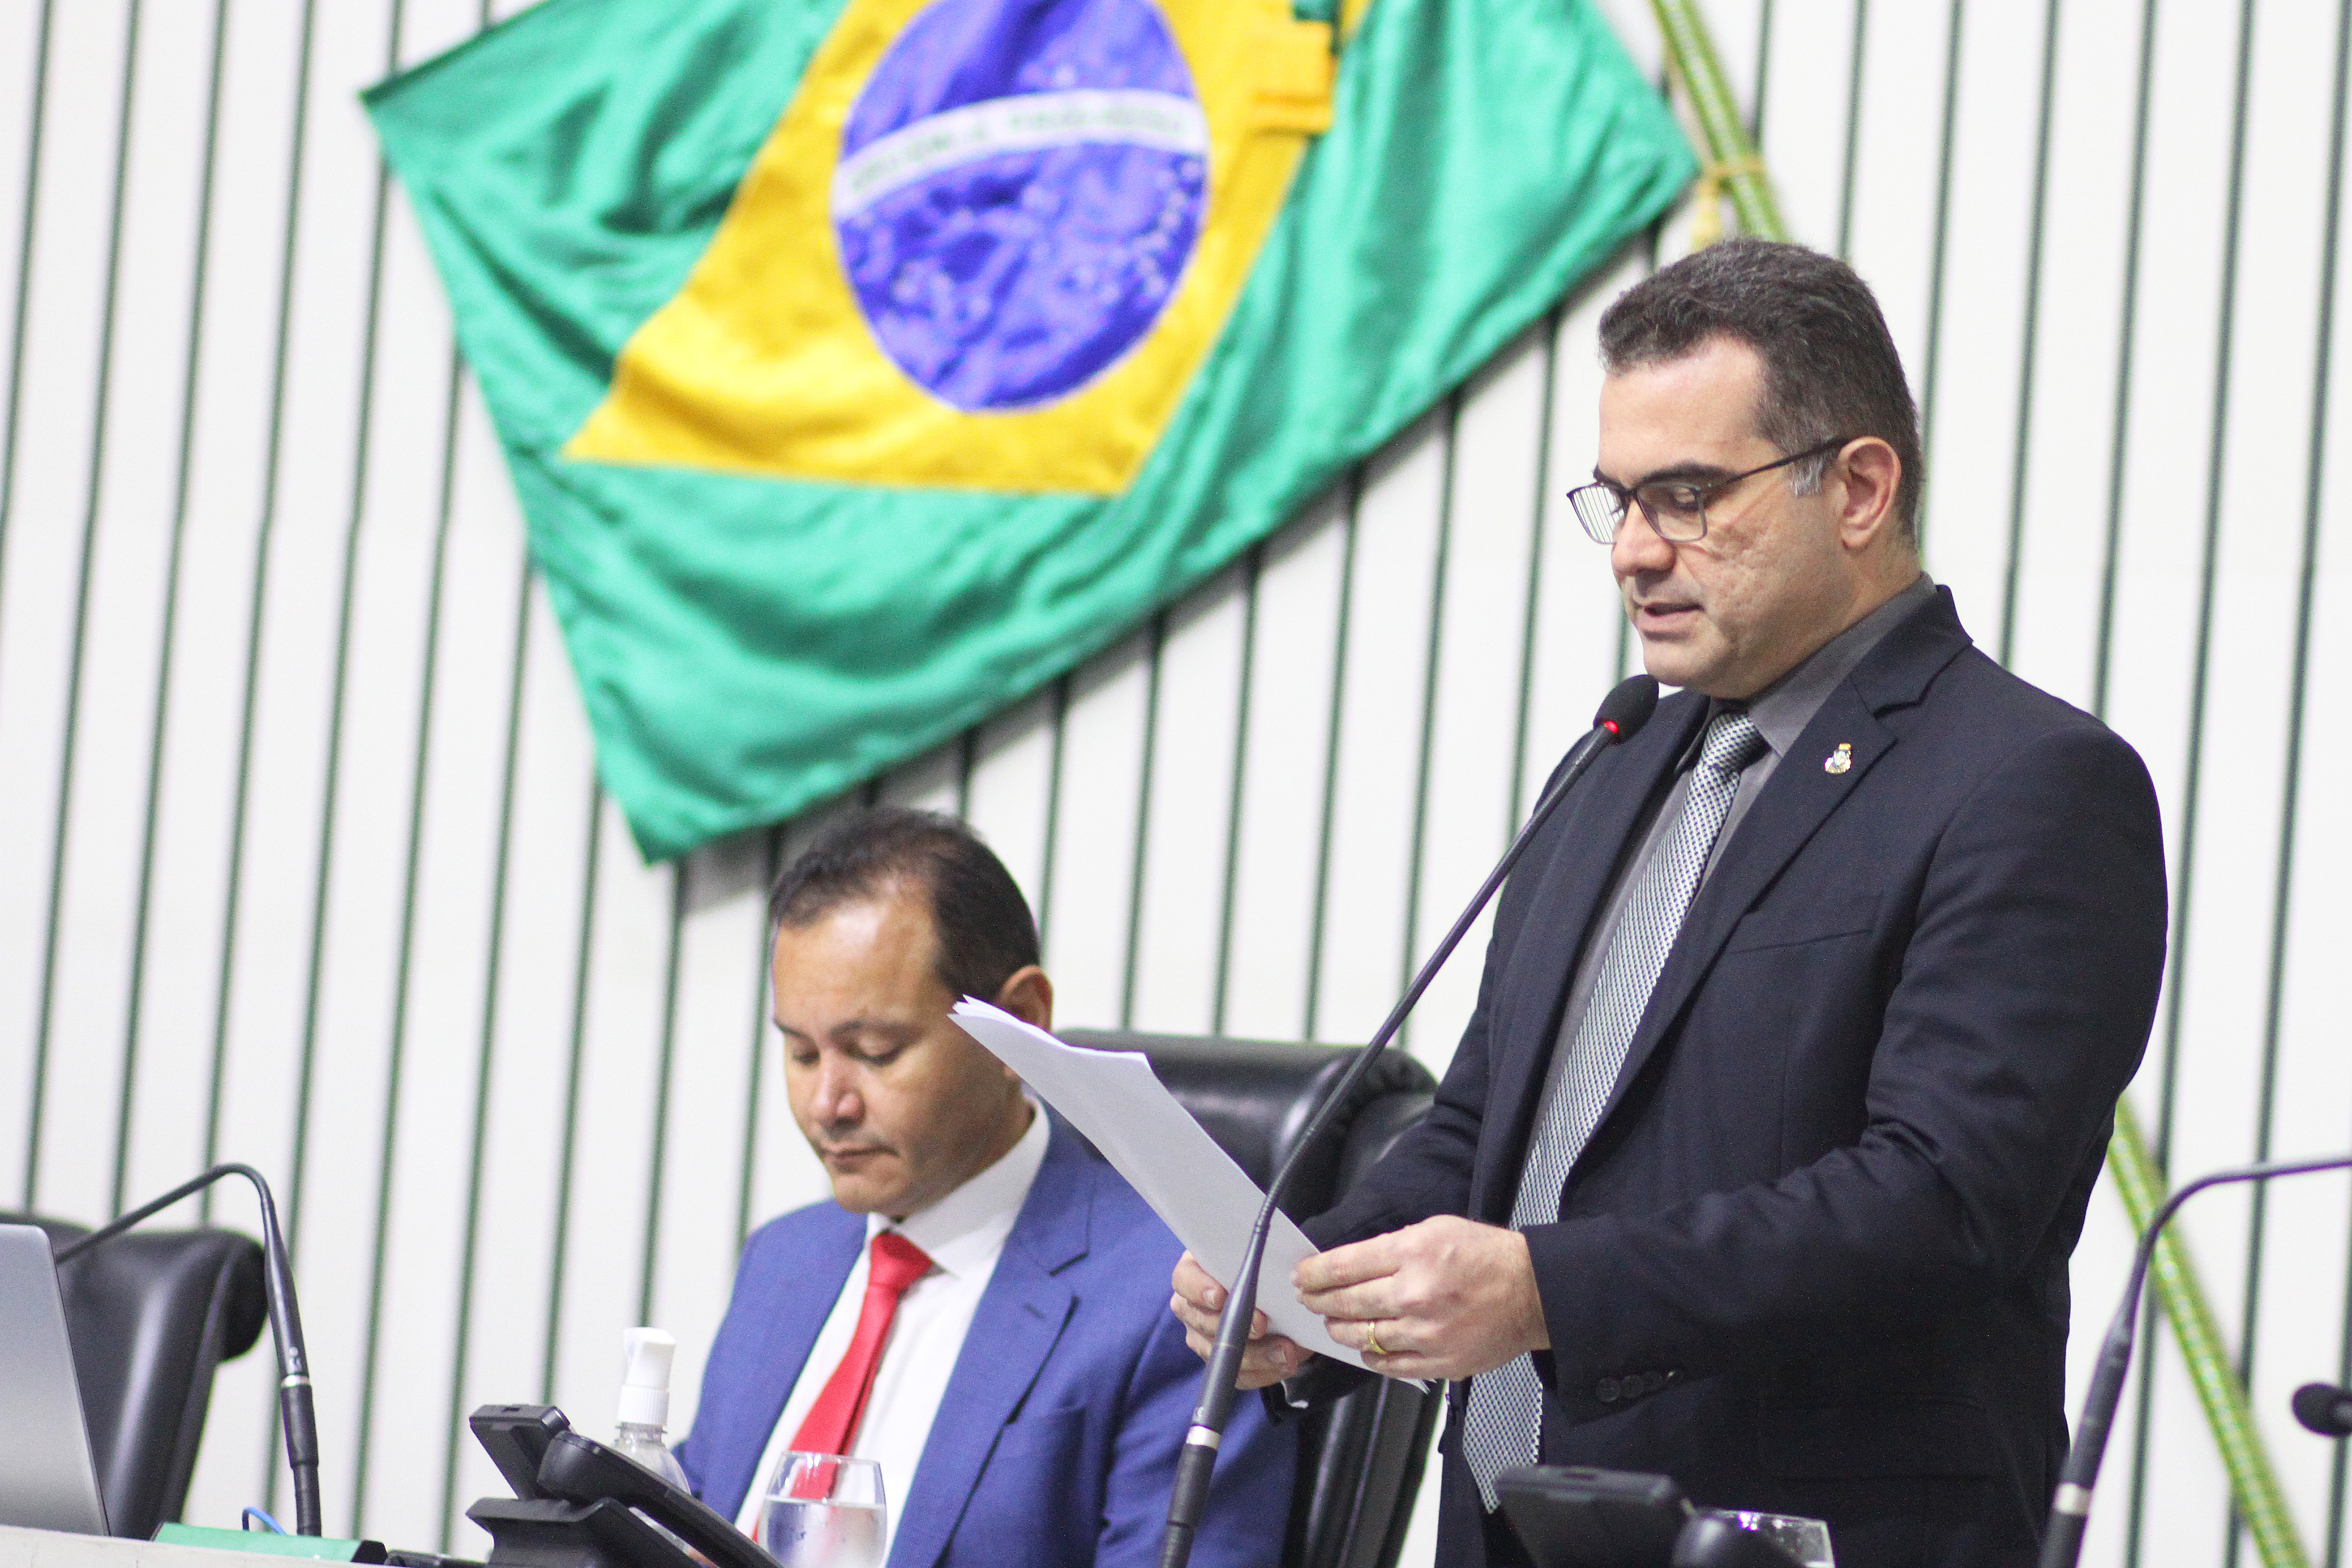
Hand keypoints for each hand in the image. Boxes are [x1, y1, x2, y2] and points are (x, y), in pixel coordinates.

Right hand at [1170, 1252, 1310, 1388]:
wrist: (1279, 1294)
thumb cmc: (1266, 1268)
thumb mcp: (1262, 1257)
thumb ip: (1260, 1259)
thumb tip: (1274, 1268)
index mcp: (1196, 1272)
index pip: (1184, 1279)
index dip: (1198, 1288)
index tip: (1220, 1296)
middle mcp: (1192, 1306)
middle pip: (1200, 1320)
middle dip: (1233, 1326)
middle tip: (1261, 1325)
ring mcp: (1203, 1337)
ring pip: (1219, 1353)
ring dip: (1255, 1355)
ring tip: (1285, 1351)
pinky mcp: (1222, 1362)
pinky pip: (1236, 1375)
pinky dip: (1263, 1372)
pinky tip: (1284, 1364)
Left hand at [1293, 1216, 1546, 1380]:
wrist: (1531, 1293)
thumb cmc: (1486, 1257)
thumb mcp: (1436, 1229)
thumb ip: (1392, 1247)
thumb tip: (1351, 1263)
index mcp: (1413, 1253)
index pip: (1344, 1265)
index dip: (1315, 1273)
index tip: (1302, 1277)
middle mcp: (1414, 1294)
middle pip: (1346, 1303)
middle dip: (1319, 1302)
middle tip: (1308, 1300)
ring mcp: (1425, 1333)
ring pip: (1362, 1337)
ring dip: (1339, 1330)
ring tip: (1331, 1324)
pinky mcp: (1437, 1362)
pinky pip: (1388, 1365)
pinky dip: (1370, 1356)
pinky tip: (1365, 1347)